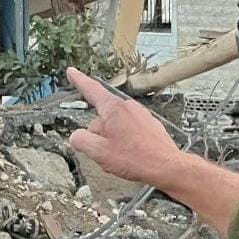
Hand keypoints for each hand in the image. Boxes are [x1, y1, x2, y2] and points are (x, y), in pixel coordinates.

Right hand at [66, 68, 182, 188]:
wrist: (166, 166)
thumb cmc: (136, 158)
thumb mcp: (98, 152)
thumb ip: (81, 140)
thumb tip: (77, 136)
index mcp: (113, 108)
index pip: (91, 89)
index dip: (78, 80)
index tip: (72, 71)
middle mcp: (128, 106)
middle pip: (102, 116)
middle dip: (99, 134)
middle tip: (107, 152)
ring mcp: (140, 114)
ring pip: (115, 125)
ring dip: (113, 139)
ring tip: (123, 156)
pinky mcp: (149, 124)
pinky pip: (129, 130)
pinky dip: (126, 142)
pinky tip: (132, 155)